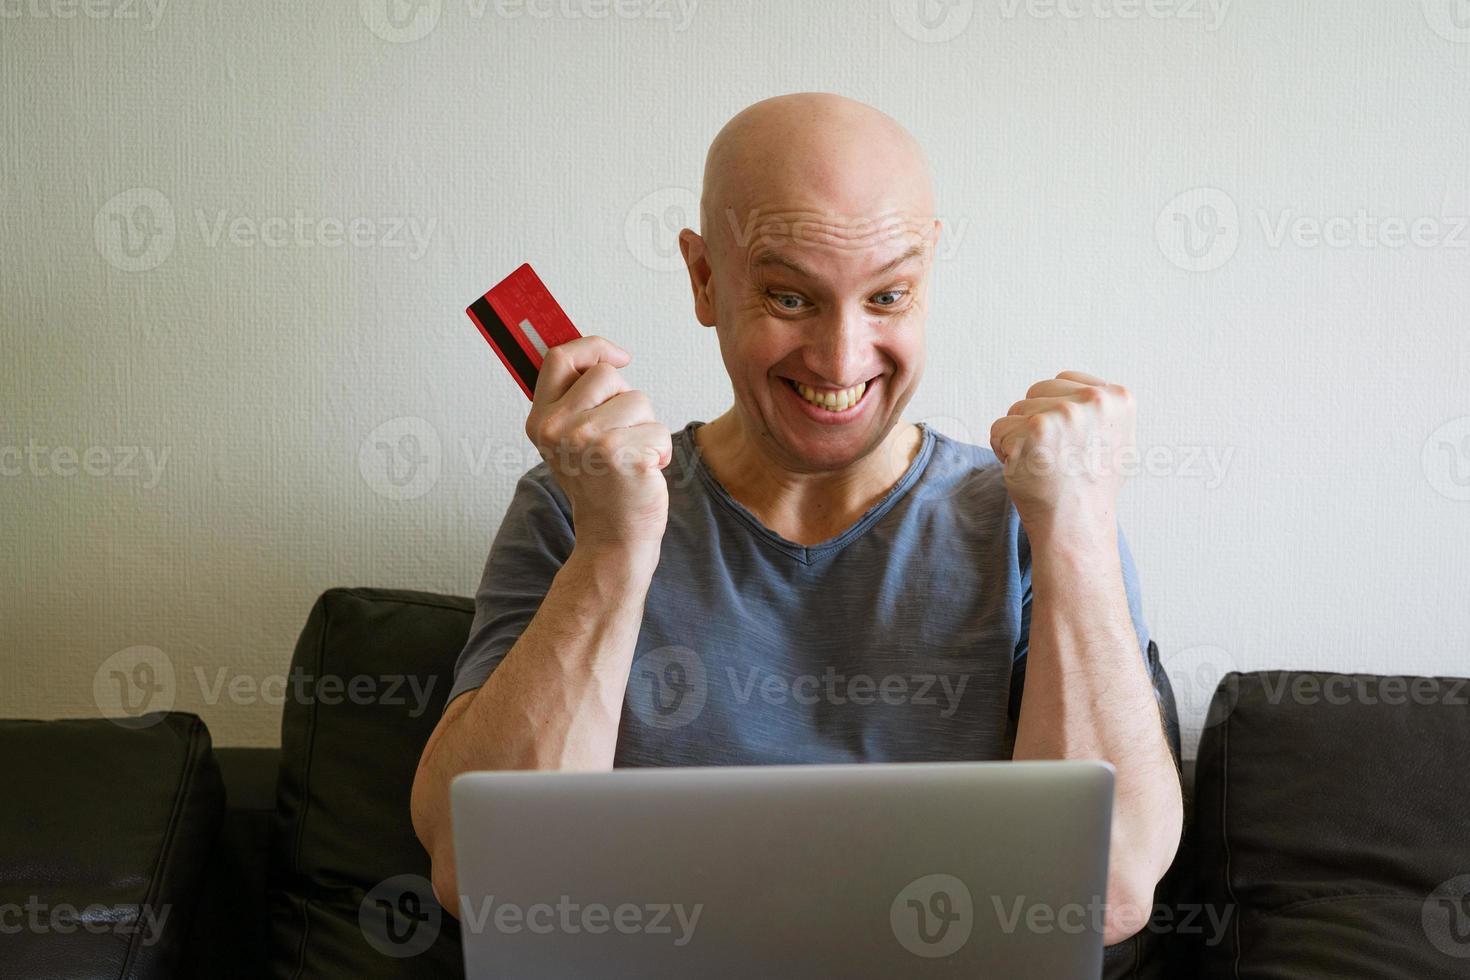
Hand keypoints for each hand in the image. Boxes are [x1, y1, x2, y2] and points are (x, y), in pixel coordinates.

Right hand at [524, 336, 671, 554]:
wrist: (613, 537)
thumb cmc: (600, 485)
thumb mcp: (570, 440)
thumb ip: (575, 399)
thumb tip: (602, 355)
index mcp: (540, 420)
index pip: (559, 358)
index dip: (592, 347)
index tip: (619, 357)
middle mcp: (558, 429)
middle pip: (606, 375)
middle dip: (626, 400)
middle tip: (621, 437)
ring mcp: (588, 442)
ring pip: (638, 400)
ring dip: (647, 427)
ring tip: (633, 457)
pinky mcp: (622, 456)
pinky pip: (659, 429)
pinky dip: (661, 450)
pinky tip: (644, 473)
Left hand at [989, 370, 1135, 542]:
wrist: (1076, 526)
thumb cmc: (1092, 490)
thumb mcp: (1117, 441)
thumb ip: (1101, 412)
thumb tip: (1092, 393)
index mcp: (1118, 398)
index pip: (1062, 381)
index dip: (1054, 413)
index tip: (1068, 443)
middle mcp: (1094, 401)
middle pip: (1036, 392)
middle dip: (1034, 421)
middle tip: (1053, 457)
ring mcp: (1064, 414)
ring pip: (1016, 410)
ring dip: (1018, 437)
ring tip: (1042, 465)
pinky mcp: (1034, 430)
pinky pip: (999, 429)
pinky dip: (1003, 451)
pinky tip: (1025, 470)